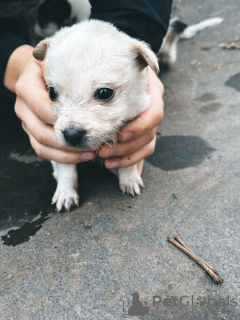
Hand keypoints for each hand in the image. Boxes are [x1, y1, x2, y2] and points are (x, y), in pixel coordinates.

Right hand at [5, 45, 95, 163]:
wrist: (32, 74)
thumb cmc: (49, 66)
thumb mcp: (53, 59)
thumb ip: (62, 67)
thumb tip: (85, 72)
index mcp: (27, 88)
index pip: (43, 109)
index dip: (64, 120)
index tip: (86, 125)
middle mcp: (23, 108)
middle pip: (42, 133)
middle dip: (69, 142)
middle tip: (93, 144)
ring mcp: (27, 123)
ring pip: (42, 146)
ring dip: (67, 154)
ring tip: (90, 154)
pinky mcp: (32, 133)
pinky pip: (43, 151)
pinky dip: (62, 157)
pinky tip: (81, 156)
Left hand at [98, 67, 163, 173]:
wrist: (123, 66)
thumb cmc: (117, 67)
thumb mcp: (121, 68)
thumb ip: (115, 76)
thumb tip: (114, 80)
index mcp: (153, 93)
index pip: (154, 115)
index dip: (140, 127)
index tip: (121, 135)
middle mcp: (153, 109)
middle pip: (150, 135)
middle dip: (126, 147)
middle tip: (103, 151)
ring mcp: (149, 123)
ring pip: (147, 146)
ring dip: (126, 156)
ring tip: (106, 160)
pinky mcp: (142, 134)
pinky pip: (142, 152)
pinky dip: (128, 161)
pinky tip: (112, 164)